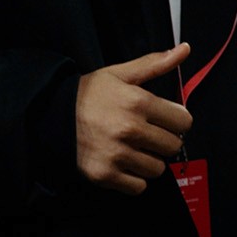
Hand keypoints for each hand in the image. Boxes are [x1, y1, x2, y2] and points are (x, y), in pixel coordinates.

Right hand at [75, 43, 193, 194]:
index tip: (165, 120)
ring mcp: (118, 154)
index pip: (184, 121)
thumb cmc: (88, 95)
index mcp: (138, 102)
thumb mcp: (120, 73)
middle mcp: (130, 130)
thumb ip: (155, 64)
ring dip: (149, 160)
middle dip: (164, 140)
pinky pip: (139, 186)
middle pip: (173, 146)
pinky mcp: (106, 175)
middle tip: (147, 134)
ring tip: (134, 148)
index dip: (176, 120)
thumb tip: (184, 49)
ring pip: (157, 168)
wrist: (52, 115)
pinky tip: (124, 163)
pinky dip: (134, 179)